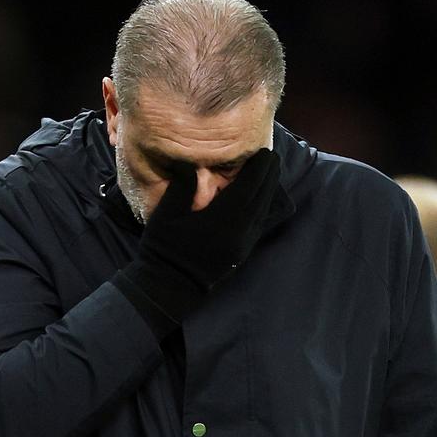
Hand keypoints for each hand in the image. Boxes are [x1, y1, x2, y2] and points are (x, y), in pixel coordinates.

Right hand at [116, 148, 281, 322]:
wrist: (171, 285)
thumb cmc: (164, 248)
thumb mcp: (167, 214)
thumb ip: (182, 187)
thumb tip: (190, 163)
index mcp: (223, 218)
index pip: (249, 186)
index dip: (259, 167)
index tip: (264, 151)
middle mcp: (239, 230)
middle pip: (261, 196)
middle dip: (268, 175)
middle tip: (271, 156)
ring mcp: (243, 243)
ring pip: (262, 211)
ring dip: (268, 190)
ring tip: (270, 173)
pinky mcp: (242, 252)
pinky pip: (259, 224)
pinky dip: (262, 207)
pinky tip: (260, 199)